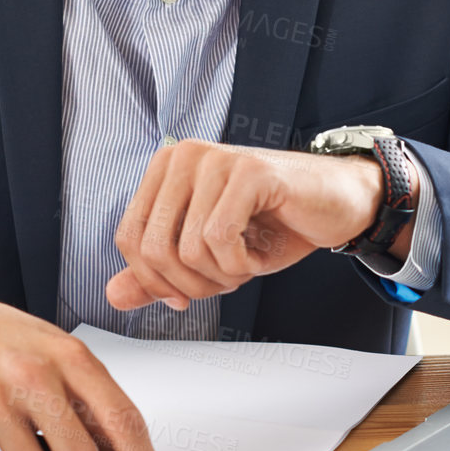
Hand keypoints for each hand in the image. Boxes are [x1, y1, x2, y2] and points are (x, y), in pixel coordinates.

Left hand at [104, 139, 394, 311]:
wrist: (336, 204)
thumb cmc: (275, 224)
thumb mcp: (207, 257)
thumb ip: (159, 274)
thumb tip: (113, 294)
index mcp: (165, 170)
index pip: (128, 237)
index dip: (153, 280)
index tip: (183, 293)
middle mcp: (183, 156)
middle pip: (152, 247)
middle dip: (187, 284)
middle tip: (220, 282)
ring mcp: (215, 159)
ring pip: (188, 248)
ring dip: (219, 276)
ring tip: (242, 264)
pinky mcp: (248, 171)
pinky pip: (220, 238)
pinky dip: (238, 264)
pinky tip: (255, 256)